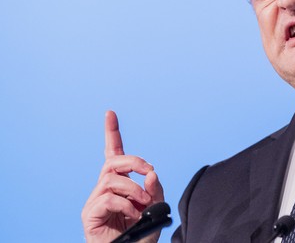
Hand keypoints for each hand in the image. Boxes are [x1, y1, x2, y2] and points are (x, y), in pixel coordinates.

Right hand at [82, 111, 164, 242]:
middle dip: (134, 161)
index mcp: (120, 182)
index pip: (114, 153)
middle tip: (150, 172)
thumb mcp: (156, 208)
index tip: (110, 113)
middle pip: (113, 161)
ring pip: (112, 179)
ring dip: (133, 189)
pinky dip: (125, 205)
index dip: (112, 133)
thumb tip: (151, 174)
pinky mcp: (89, 214)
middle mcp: (104, 188)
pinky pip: (107, 198)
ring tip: (142, 204)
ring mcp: (95, 201)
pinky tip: (133, 216)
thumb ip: (155, 190)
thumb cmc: (142, 233)